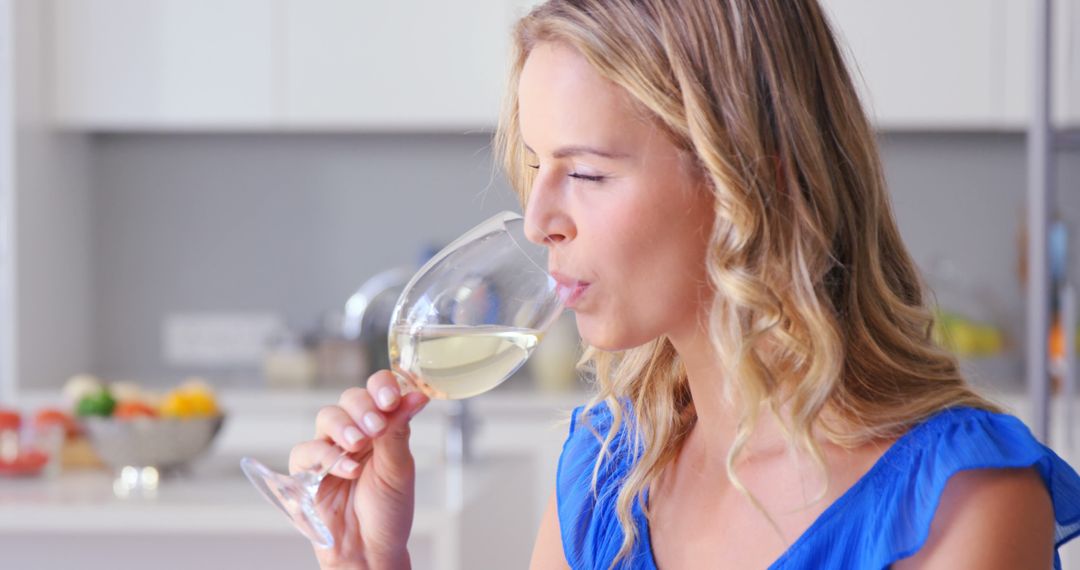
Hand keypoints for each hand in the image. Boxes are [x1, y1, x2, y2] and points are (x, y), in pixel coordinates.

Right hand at [289, 371, 429, 569]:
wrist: (370, 551)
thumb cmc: (388, 512)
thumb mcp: (399, 469)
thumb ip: (399, 430)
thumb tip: (417, 394)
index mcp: (382, 427)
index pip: (377, 390)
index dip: (381, 387)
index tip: (390, 399)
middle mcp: (355, 433)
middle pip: (350, 398)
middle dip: (363, 407)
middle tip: (376, 427)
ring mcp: (330, 449)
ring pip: (327, 417)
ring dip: (343, 426)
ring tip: (358, 446)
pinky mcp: (308, 471)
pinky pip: (306, 451)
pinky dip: (326, 457)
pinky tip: (347, 471)